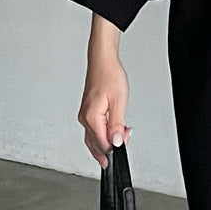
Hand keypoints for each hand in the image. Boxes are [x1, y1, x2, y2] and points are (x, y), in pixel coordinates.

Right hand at [78, 53, 130, 168]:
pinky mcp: (87, 113)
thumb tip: (116, 142)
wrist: (102, 62)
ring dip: (107, 143)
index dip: (115, 147)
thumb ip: (117, 125)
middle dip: (111, 147)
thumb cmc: (110, 76)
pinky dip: (103, 135)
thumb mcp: (119, 102)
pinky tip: (113, 132)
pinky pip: (94, 131)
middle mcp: (85, 119)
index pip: (102, 144)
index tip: (126, 141)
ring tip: (121, 136)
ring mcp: (85, 116)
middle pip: (96, 145)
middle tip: (125, 139)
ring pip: (93, 140)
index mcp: (91, 118)